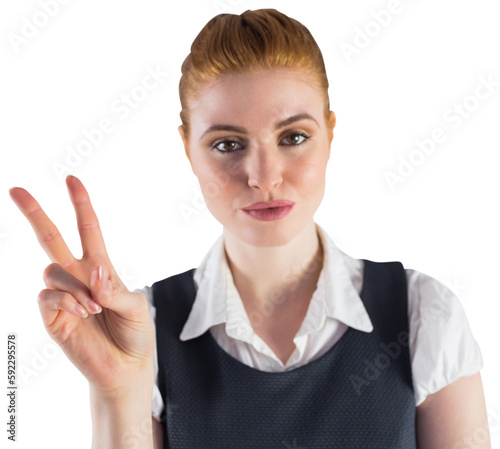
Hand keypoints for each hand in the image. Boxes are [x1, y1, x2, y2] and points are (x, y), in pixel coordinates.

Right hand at [9, 175, 154, 396]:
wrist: (125, 367)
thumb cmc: (135, 334)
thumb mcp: (136, 307)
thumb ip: (114, 289)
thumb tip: (93, 273)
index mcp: (101, 268)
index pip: (88, 229)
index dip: (80, 204)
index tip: (71, 179)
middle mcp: (78, 277)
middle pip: (51, 238)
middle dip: (35, 213)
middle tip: (16, 189)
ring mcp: (63, 296)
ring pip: (52, 269)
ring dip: (74, 285)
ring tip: (94, 308)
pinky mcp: (52, 316)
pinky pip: (47, 295)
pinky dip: (65, 300)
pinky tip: (81, 313)